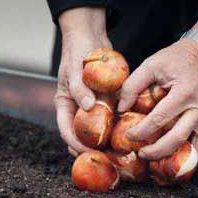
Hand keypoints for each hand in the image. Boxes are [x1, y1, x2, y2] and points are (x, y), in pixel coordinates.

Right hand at [54, 7, 110, 156]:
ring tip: (120, 154)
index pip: (67, 131)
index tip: (89, 154)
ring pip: (99, 131)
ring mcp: (93, 106)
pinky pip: (113, 118)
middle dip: (93, 150)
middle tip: (108, 161)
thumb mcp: (76, 69)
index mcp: (65, 104)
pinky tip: (131, 135)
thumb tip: (87, 106)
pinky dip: (119, 128)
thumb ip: (79, 87)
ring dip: (108, 142)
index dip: (76, 145)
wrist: (91, 36)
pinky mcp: (107, 101)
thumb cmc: (78, 51)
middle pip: (83, 136)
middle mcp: (79, 109)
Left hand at [117, 17, 197, 159]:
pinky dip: (192, 152)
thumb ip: (133, 85)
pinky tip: (178, 156)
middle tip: (142, 153)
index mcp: (183, 92)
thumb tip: (121, 108)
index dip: (142, 131)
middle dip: (157, 151)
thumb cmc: (177, 58)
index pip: (159, 119)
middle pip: (177, 138)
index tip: (129, 136)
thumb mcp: (151, 64)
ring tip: (157, 158)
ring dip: (174, 155)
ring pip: (192, 144)